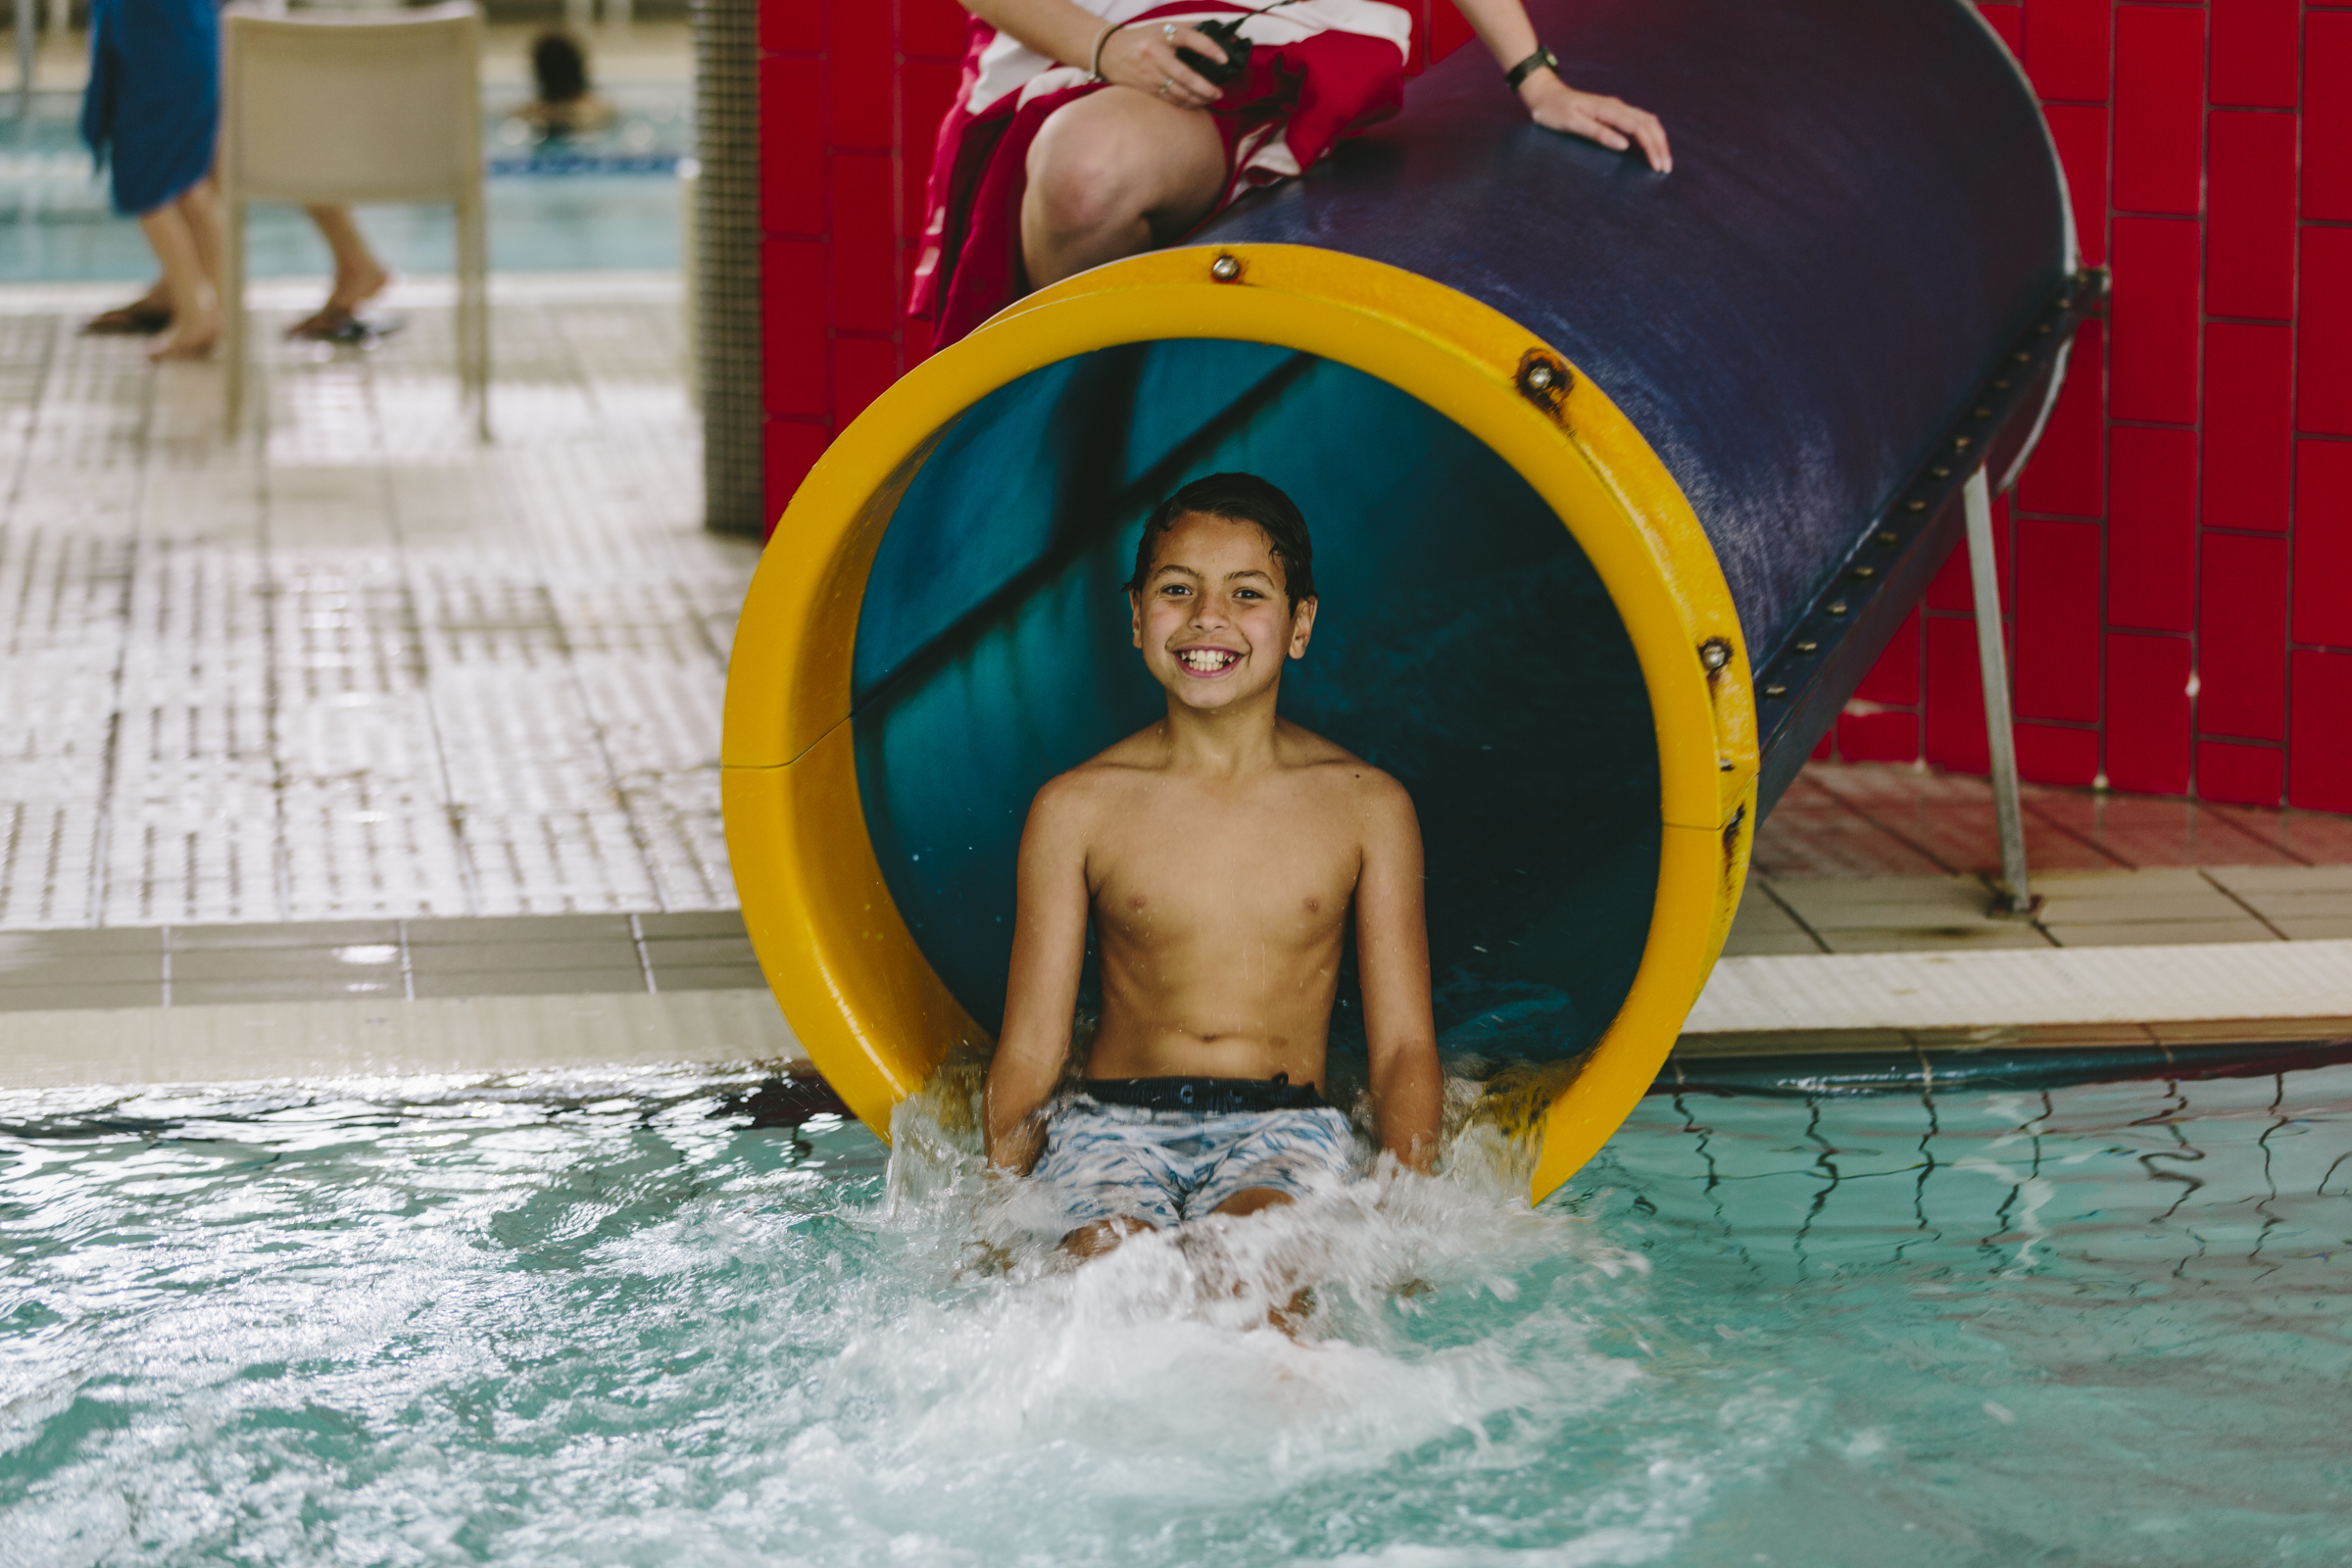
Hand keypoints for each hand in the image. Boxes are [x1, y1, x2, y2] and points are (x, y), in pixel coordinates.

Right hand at [1097, 21, 1225, 108]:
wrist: (1109, 51)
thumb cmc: (1142, 38)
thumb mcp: (1162, 27)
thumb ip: (1187, 28)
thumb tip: (1214, 30)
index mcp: (1162, 34)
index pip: (1190, 38)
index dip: (1209, 48)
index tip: (1223, 59)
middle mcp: (1156, 54)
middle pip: (1185, 75)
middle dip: (1205, 88)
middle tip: (1219, 92)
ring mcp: (1150, 73)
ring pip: (1178, 92)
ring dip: (1198, 99)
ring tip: (1210, 98)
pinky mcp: (1146, 88)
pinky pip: (1170, 99)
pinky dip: (1185, 103)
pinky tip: (1196, 103)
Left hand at [1519, 71, 1670, 172]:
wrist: (1546, 94)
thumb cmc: (1554, 111)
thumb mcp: (1572, 124)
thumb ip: (1598, 133)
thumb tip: (1624, 145)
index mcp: (1609, 109)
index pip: (1639, 129)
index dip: (1651, 147)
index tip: (1658, 166)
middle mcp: (1617, 106)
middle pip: (1649, 124)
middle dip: (1660, 146)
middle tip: (1666, 168)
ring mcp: (1617, 108)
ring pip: (1647, 121)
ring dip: (1658, 139)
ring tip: (1663, 160)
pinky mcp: (1614, 112)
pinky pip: (1639, 121)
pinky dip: (1650, 134)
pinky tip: (1652, 146)